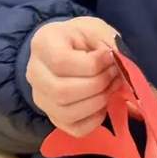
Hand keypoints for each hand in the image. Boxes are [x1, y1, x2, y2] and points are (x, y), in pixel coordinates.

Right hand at [27, 17, 120, 136]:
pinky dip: (96, 119)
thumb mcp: (95, 28)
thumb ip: (108, 41)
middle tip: (115, 73)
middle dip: (98, 84)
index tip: (110, 57)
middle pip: (62, 91)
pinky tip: (103, 102)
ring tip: (112, 86)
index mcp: (42, 44)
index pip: (61, 62)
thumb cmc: (81, 37)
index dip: (92, 64)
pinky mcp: (54, 117)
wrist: (67, 49)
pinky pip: (76, 129)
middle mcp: (34, 74)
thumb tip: (122, 62)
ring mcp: (41, 99)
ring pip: (68, 113)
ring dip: (99, 101)